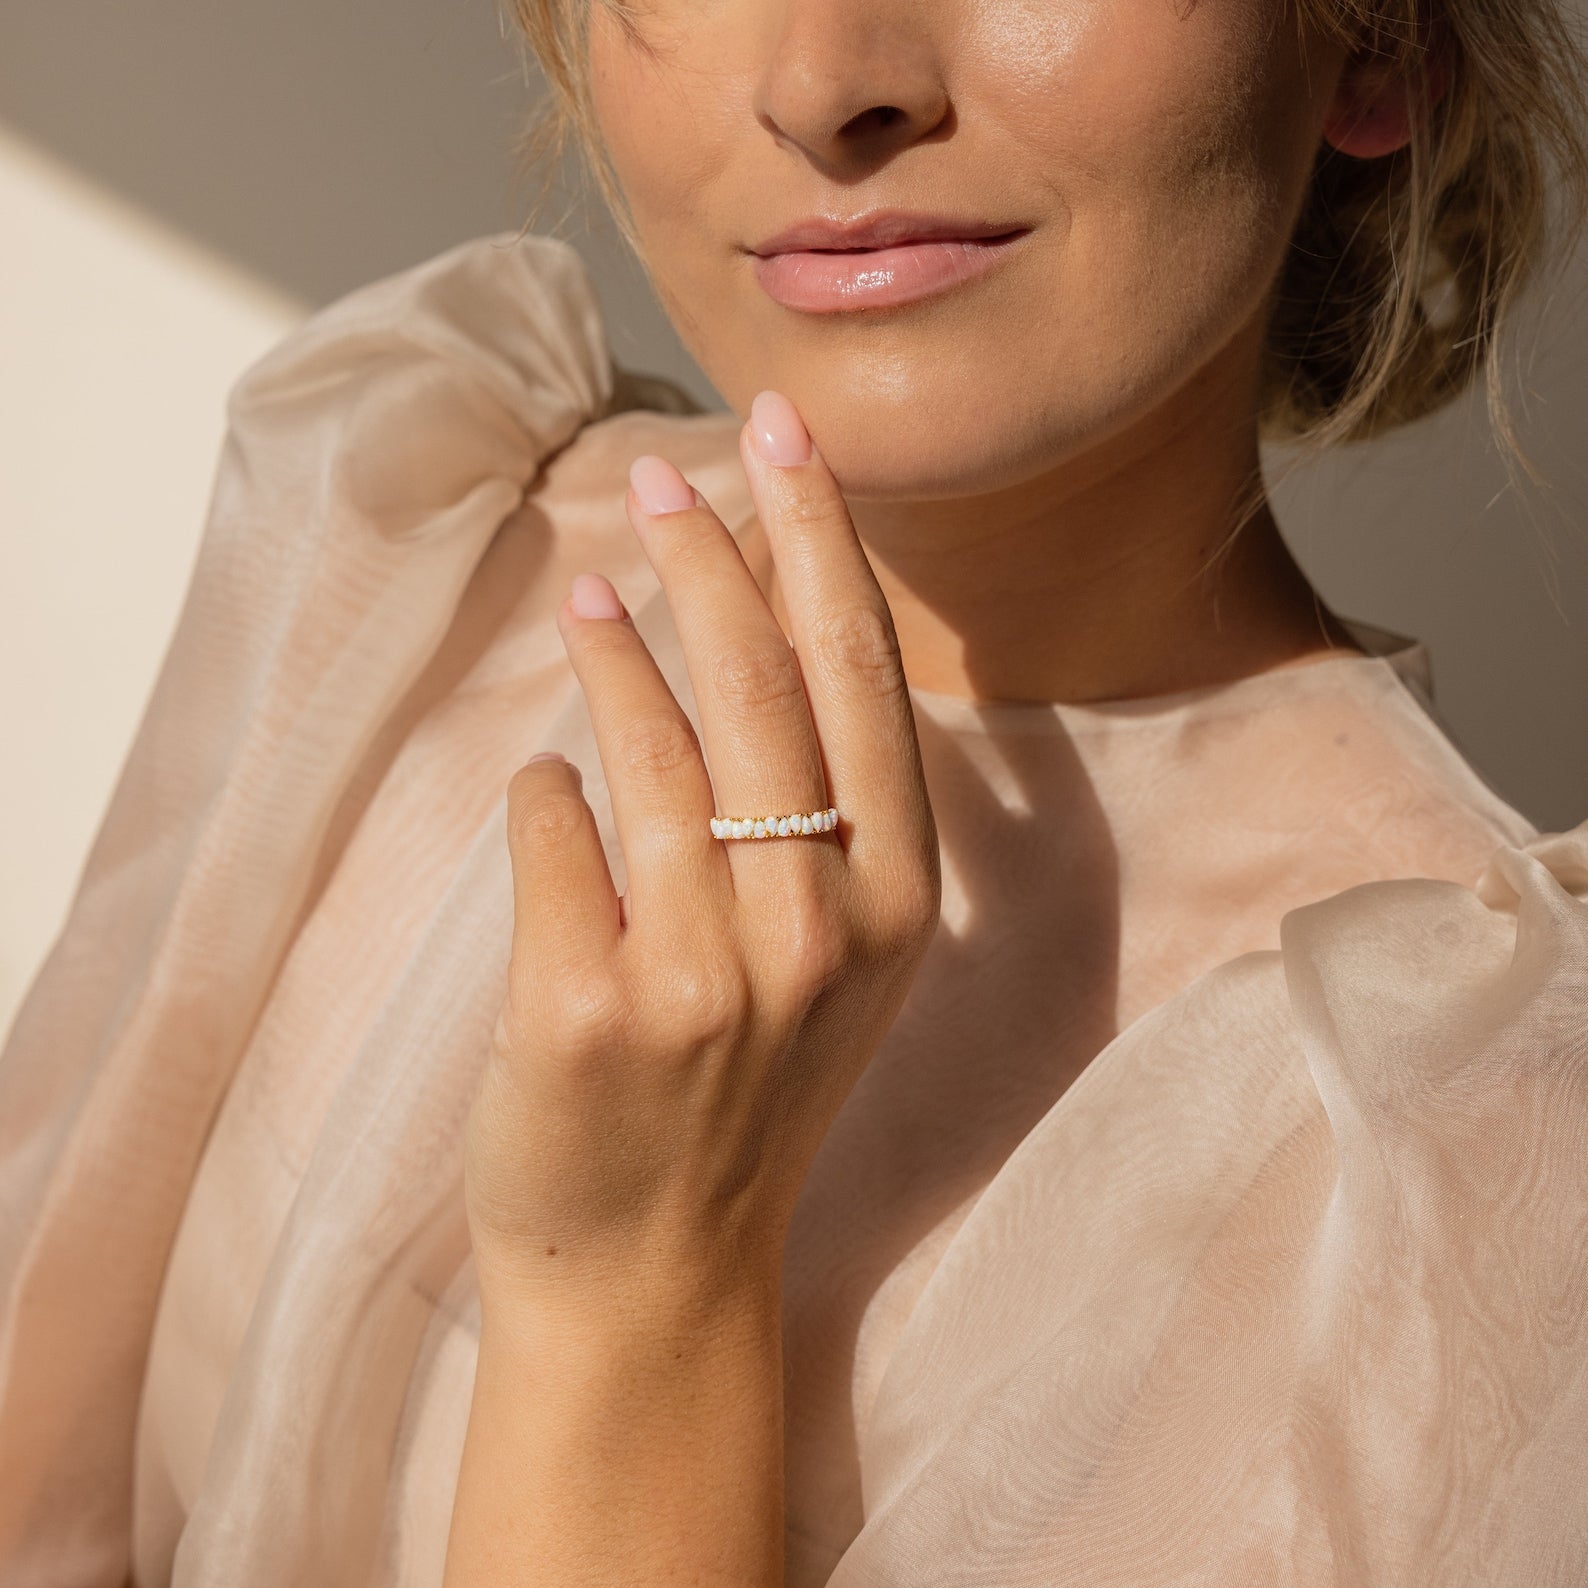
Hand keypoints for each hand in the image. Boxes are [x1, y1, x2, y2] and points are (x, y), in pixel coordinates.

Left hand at [462, 389, 940, 1318]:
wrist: (657, 1272)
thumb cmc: (744, 1100)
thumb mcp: (836, 966)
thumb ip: (824, 825)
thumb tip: (753, 645)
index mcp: (897, 906)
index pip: (861, 678)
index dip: (821, 542)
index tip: (787, 435)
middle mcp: (821, 930)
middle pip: (764, 681)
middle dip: (714, 549)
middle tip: (665, 472)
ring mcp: (707, 973)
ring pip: (650, 742)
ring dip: (614, 644)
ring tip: (591, 584)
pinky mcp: (589, 1008)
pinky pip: (551, 831)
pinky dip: (541, 790)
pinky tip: (545, 783)